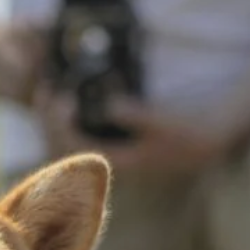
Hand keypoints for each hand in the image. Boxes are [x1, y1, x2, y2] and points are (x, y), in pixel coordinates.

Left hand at [34, 86, 231, 176]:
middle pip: (64, 145)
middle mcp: (107, 160)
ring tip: (49, 89)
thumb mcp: (164, 122)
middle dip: (50, 119)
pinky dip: (68, 116)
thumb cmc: (185, 134)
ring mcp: (108, 151)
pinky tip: (66, 96)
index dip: (62, 125)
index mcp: (117, 161)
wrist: (203, 144)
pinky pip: (79, 132)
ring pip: (68, 140)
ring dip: (55, 117)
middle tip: (45, 88)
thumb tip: (110, 105)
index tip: (62, 98)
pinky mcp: (112, 141)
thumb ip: (137, 116)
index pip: (77, 149)